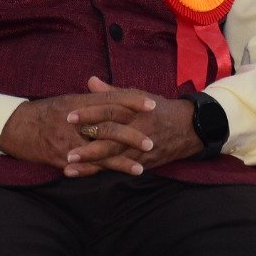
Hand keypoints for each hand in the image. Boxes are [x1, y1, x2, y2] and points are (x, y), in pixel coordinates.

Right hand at [0, 81, 159, 174]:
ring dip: (121, 160)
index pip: (110, 99)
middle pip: (108, 126)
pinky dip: (101, 171)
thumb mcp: (67, 100)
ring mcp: (68, 140)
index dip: (132, 101)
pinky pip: (84, 165)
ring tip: (141, 167)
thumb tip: (112, 93)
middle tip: (151, 141)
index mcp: (79, 102)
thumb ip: (91, 99)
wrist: (13, 127)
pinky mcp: (61, 157)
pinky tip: (112, 177)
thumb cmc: (43, 112)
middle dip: (131, 135)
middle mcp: (75, 120)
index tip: (152, 104)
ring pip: (99, 150)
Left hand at [59, 76, 202, 176]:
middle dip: (88, 145)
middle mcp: (138, 128)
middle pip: (110, 136)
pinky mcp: (144, 161)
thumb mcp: (139, 96)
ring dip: (91, 163)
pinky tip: (86, 174)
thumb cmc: (159, 110)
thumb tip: (90, 81)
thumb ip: (112, 92)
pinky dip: (103, 171)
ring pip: (114, 156)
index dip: (90, 113)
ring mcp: (141, 147)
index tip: (69, 116)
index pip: (110, 109)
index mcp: (135, 109)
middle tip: (67, 150)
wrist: (189, 128)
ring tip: (69, 167)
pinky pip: (121, 167)